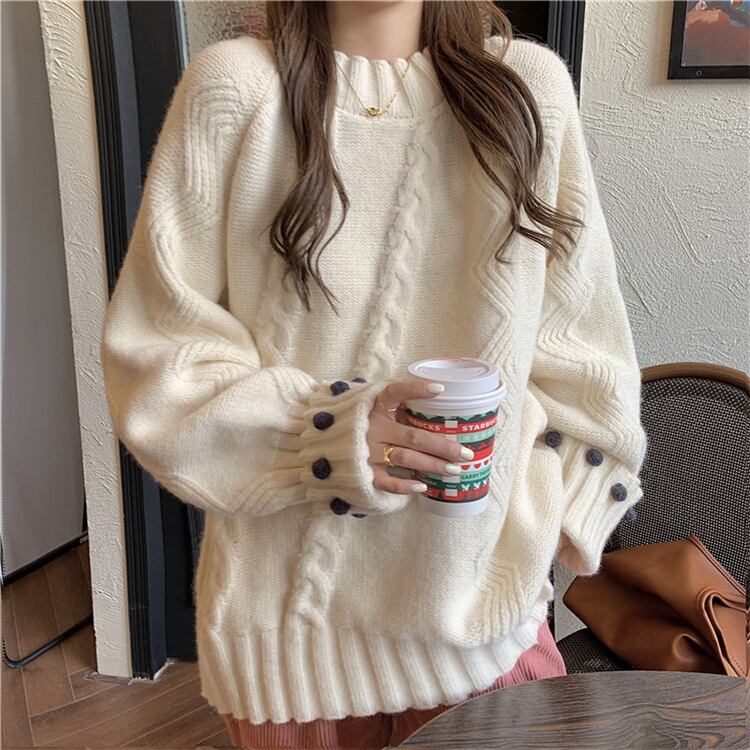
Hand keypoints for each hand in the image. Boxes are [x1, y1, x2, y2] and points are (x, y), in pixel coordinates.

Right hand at [367, 379, 474, 494]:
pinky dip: (403, 486)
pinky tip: (423, 486)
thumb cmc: (357, 422)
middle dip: (442, 446)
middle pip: (413, 437)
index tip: (440, 389)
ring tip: (454, 469)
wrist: (323, 443)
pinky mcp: (363, 472)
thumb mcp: (370, 405)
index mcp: (374, 407)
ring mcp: (368, 452)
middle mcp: (373, 429)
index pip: (395, 393)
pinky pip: (385, 482)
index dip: (416, 389)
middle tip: (466, 453)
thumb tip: (434, 395)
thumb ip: (394, 402)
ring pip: (405, 458)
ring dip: (431, 464)